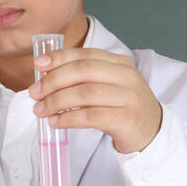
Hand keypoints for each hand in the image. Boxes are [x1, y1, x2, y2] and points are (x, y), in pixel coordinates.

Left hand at [31, 47, 162, 153]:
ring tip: (41, 110)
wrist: (152, 130)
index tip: (39, 64)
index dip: (60, 57)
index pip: (85, 55)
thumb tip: (46, 77)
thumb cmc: (122, 107)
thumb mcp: (108, 85)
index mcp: (119, 63)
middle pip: (83, 71)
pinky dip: (68, 118)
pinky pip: (90, 116)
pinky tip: (56, 121)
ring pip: (85, 94)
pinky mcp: (126, 119)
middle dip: (54, 81)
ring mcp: (128, 97)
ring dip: (57, 101)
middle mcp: (126, 76)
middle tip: (35, 92)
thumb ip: (84, 78)